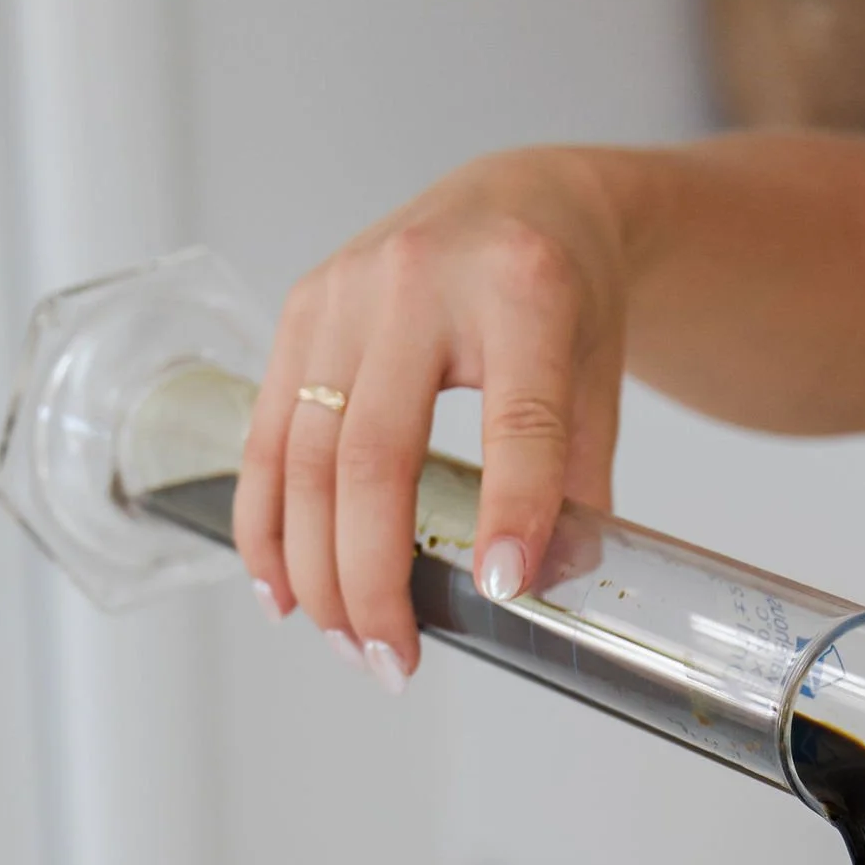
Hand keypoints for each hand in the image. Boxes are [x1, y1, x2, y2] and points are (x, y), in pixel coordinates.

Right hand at [232, 149, 630, 682]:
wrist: (519, 200)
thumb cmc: (563, 295)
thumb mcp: (598, 378)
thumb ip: (574, 484)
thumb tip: (535, 591)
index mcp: (521, 288)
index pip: (516, 417)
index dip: (510, 511)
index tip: (500, 593)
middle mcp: (419, 279)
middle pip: (376, 457)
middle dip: (373, 579)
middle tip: (392, 663)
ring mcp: (344, 291)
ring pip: (307, 458)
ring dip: (315, 570)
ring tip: (345, 644)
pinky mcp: (298, 310)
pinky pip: (267, 435)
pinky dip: (266, 523)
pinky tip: (279, 588)